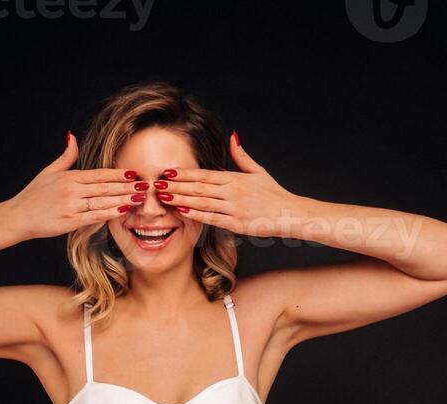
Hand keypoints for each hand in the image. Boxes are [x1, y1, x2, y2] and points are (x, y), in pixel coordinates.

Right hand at [1, 133, 141, 239]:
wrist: (18, 216)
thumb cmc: (34, 195)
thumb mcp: (49, 171)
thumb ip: (66, 156)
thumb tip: (72, 136)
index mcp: (70, 177)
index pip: (100, 174)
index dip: (118, 174)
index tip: (134, 173)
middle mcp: (72, 190)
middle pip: (105, 187)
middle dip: (127, 186)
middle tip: (145, 185)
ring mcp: (72, 206)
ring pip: (103, 201)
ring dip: (123, 199)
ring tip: (140, 197)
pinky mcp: (70, 221)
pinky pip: (94, 216)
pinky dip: (110, 213)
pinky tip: (123, 210)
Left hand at [158, 135, 303, 236]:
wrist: (289, 213)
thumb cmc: (273, 194)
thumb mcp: (258, 171)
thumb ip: (241, 156)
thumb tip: (232, 137)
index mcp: (235, 179)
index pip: (204, 174)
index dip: (185, 173)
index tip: (168, 172)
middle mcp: (232, 192)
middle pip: (199, 187)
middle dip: (176, 186)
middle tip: (157, 184)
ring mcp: (233, 208)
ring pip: (202, 202)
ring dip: (181, 200)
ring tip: (164, 198)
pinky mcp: (236, 224)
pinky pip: (212, 218)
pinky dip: (197, 215)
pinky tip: (182, 212)